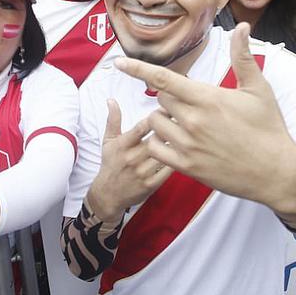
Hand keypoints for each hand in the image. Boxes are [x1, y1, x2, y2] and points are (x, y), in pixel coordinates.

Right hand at [85, 100, 172, 221]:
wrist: (108, 194)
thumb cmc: (111, 164)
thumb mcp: (108, 141)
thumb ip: (113, 120)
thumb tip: (111, 100)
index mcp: (123, 144)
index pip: (142, 127)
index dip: (157, 116)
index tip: (168, 109)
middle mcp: (132, 158)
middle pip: (157, 139)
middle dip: (171, 129)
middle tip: (184, 120)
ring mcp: (142, 172)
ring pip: (165, 154)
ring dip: (176, 144)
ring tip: (187, 136)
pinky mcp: (151, 184)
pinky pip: (169, 170)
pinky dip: (177, 161)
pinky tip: (182, 154)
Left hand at [115, 23, 295, 216]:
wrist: (276, 172)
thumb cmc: (268, 128)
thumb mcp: (258, 89)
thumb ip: (243, 57)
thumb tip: (242, 27)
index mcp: (207, 98)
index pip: (163, 78)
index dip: (138, 69)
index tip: (118, 62)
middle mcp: (193, 120)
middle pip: (160, 99)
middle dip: (170, 98)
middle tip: (193, 105)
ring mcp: (188, 145)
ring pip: (156, 123)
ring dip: (164, 120)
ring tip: (187, 124)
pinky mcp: (186, 167)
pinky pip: (156, 148)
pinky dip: (160, 143)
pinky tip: (177, 142)